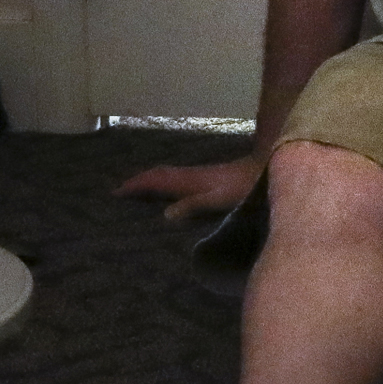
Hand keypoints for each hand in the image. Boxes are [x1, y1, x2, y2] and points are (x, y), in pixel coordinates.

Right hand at [117, 153, 265, 220]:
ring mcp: (199, 174)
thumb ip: (193, 205)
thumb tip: (165, 215)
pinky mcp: (207, 177)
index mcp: (190, 180)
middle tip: (119, 191)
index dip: (136, 185)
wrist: (266, 168)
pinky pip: (176, 177)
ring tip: (136, 189)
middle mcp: (190, 175)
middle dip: (138, 181)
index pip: (156, 181)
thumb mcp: (219, 200)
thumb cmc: (243, 188)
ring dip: (150, 179)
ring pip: (167, 174)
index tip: (116, 192)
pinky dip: (163, 181)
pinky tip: (168, 189)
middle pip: (158, 174)